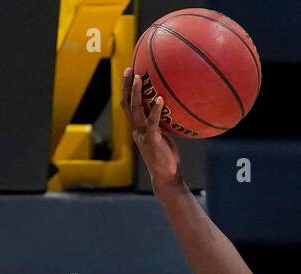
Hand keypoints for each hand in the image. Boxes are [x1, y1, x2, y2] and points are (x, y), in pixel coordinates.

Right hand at [121, 67, 179, 185]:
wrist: (166, 176)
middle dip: (127, 86)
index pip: (129, 106)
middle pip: (127, 103)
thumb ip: (163, 126)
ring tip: (139, 77)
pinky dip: (155, 110)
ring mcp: (143, 134)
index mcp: (138, 128)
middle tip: (130, 69)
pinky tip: (160, 99)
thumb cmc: (167, 158)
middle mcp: (137, 129)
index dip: (128, 91)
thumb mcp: (164, 138)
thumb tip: (173, 112)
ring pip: (135, 109)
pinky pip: (152, 122)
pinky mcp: (152, 140)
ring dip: (136, 93)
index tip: (131, 74)